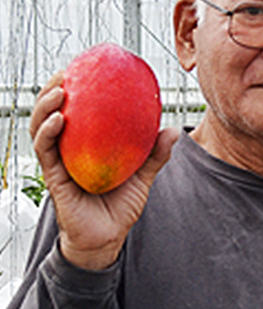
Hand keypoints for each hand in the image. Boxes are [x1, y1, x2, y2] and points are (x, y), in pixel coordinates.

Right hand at [30, 72, 179, 269]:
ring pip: (42, 127)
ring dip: (46, 105)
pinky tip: (59, 119)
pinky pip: (46, 151)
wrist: (106, 239)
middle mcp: (67, 151)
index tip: (83, 69)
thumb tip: (173, 130)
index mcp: (85, 147)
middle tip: (66, 71)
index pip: (76, 113)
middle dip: (53, 90)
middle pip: (53, 114)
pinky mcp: (54, 178)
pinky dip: (49, 132)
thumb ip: (154, 155)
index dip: (75, 91)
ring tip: (59, 88)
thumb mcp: (142, 177)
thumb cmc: (119, 207)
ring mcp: (58, 163)